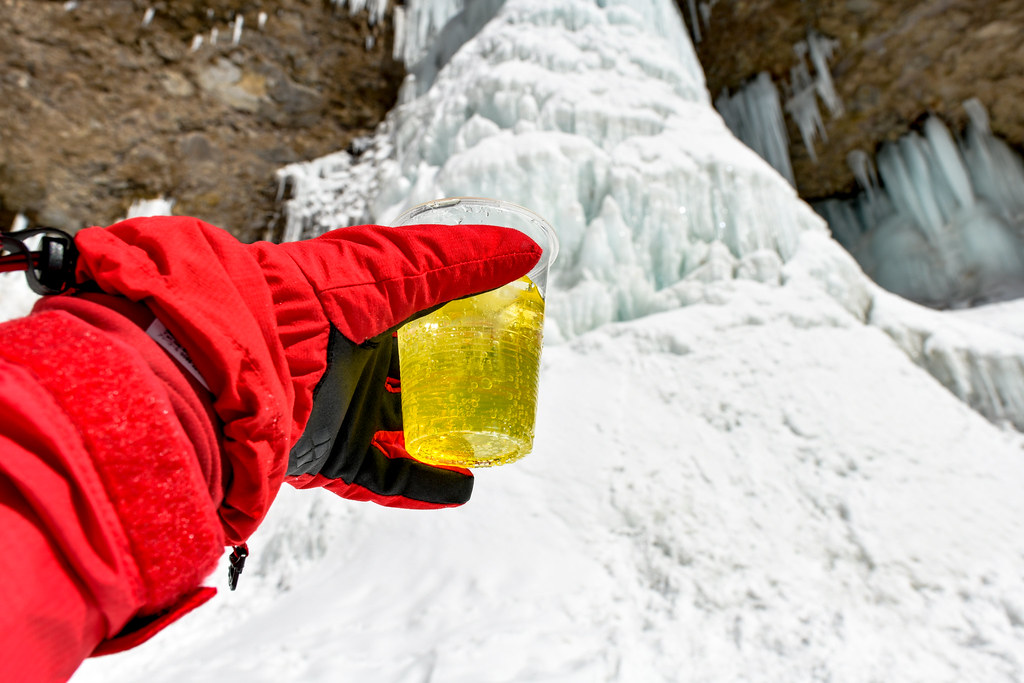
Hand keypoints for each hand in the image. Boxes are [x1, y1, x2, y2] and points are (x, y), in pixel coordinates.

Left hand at [74, 217, 541, 543]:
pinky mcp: (324, 455)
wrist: (225, 364)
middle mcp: (346, 360)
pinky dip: (421, 486)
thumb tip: (528, 248)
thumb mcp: (391, 269)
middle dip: (453, 386)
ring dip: (442, 441)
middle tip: (501, 394)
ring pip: (399, 430)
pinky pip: (381, 476)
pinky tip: (461, 489)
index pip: (421, 313)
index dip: (461, 322)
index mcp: (360, 310)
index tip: (503, 328)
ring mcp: (335, 410)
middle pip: (411, 376)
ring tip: (487, 448)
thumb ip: (456, 259)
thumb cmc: (310, 302)